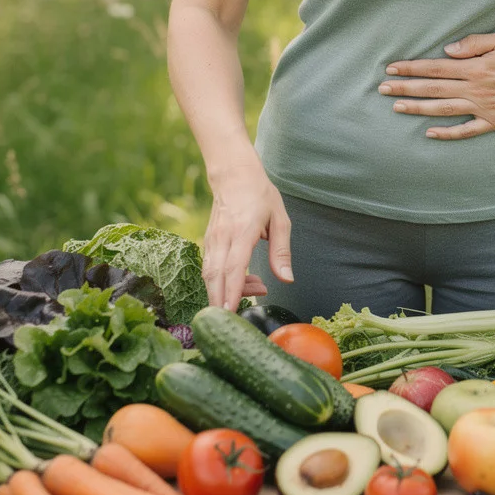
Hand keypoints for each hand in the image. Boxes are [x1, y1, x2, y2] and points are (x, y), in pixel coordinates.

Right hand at [201, 161, 292, 310]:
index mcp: (242, 232)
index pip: (233, 267)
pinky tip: (243, 281)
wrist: (234, 174)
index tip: (230, 312)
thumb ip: (281, 252)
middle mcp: (222, 237)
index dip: (231, 292)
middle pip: (214, 276)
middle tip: (233, 321)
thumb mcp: (280, 220)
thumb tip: (286, 279)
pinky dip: (222, 281)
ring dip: (225, 291)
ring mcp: (212, 239)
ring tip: (255, 291)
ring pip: (210, 274)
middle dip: (219, 301)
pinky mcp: (208, 241)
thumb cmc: (260, 195)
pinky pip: (210, 267)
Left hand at [379, 32, 494, 139]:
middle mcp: (475, 89)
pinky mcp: (493, 122)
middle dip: (405, 89)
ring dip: (418, 108)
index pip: (435, 67)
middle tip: (382, 89)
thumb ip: (474, 43)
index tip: (392, 68)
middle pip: (433, 88)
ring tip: (397, 108)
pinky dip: (447, 133)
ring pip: (443, 109)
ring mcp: (483, 108)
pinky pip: (466, 130)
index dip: (411, 68)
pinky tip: (430, 133)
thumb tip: (448, 50)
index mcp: (475, 68)